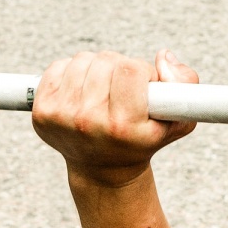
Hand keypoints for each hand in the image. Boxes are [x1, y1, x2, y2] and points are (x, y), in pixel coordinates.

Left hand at [31, 50, 198, 190]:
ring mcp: (60, 117)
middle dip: (119, 68)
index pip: (130, 69)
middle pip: (105, 61)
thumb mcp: (179, 121)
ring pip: (82, 60)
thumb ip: (186, 85)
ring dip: (96, 68)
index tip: (144, 85)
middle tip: (123, 89)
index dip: (142, 71)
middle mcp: (88, 123)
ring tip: (104, 90)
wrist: (103, 170)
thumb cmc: (143, 140)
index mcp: (122, 127)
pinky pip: (58, 66)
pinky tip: (83, 92)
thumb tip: (163, 57)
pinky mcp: (41, 111)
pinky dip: (73, 71)